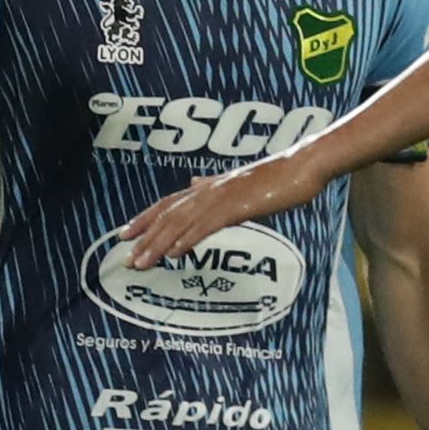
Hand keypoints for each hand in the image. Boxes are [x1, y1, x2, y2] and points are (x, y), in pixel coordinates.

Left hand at [120, 147, 327, 266]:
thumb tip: (194, 182)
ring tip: (142, 263)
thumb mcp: (242, 182)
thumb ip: (215, 185)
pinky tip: (175, 253)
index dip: (145, 218)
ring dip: (159, 244)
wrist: (303, 166)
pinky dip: (188, 239)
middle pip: (168, 215)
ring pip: (182, 222)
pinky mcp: (237, 206)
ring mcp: (222, 197)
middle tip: (127, 259)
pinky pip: (207, 225)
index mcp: (210, 186)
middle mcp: (209, 189)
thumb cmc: (278, 177)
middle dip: (145, 237)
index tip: (125, 234)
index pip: (168, 203)